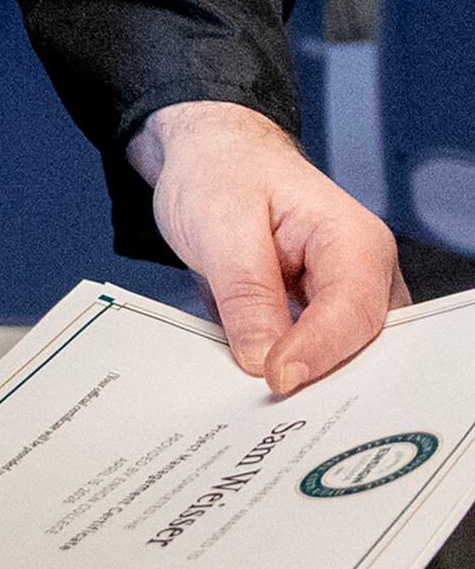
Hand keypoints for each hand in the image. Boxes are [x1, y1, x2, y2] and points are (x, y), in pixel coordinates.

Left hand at [131, 100, 404, 395]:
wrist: (207, 155)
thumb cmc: (221, 172)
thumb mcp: (220, 223)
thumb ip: (245, 291)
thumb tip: (262, 360)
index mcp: (353, 241)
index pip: (351, 312)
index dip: (316, 352)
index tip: (275, 380)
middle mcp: (361, 273)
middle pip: (359, 345)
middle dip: (322, 380)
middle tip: (276, 413)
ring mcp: (342, 297)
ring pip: (338, 358)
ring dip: (305, 382)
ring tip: (263, 411)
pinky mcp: (314, 315)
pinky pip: (310, 354)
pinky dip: (285, 370)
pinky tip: (252, 390)